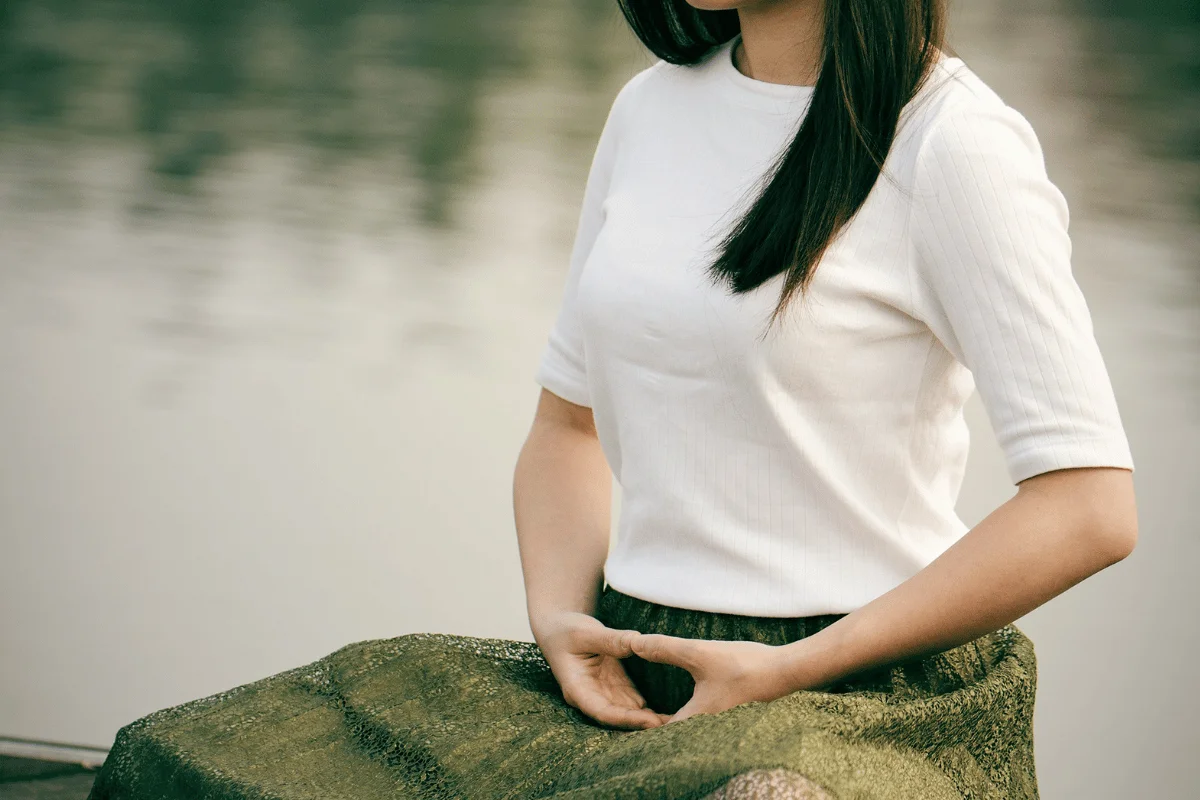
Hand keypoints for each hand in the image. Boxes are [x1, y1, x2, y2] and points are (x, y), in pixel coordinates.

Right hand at [533, 611, 669, 730]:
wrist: (560, 627)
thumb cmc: (566, 630)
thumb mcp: (586, 632)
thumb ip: (610, 639)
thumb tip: (637, 642)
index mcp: (577, 689)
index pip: (602, 711)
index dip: (626, 719)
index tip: (649, 721)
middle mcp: (591, 697)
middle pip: (618, 718)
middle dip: (642, 724)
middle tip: (672, 728)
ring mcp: (604, 693)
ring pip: (629, 713)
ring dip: (650, 720)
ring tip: (678, 724)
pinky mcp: (615, 686)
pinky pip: (635, 701)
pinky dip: (650, 708)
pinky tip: (671, 713)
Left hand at [629, 633, 794, 722]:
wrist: (786, 671)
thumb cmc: (744, 665)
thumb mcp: (699, 653)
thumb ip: (665, 649)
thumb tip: (634, 644)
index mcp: (695, 720)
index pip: (658, 732)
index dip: (640, 722)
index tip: (627, 709)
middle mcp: (707, 730)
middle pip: (672, 731)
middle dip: (654, 720)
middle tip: (635, 705)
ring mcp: (720, 725)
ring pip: (687, 726)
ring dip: (672, 716)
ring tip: (655, 704)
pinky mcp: (730, 716)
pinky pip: (702, 720)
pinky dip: (690, 711)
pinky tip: (690, 696)